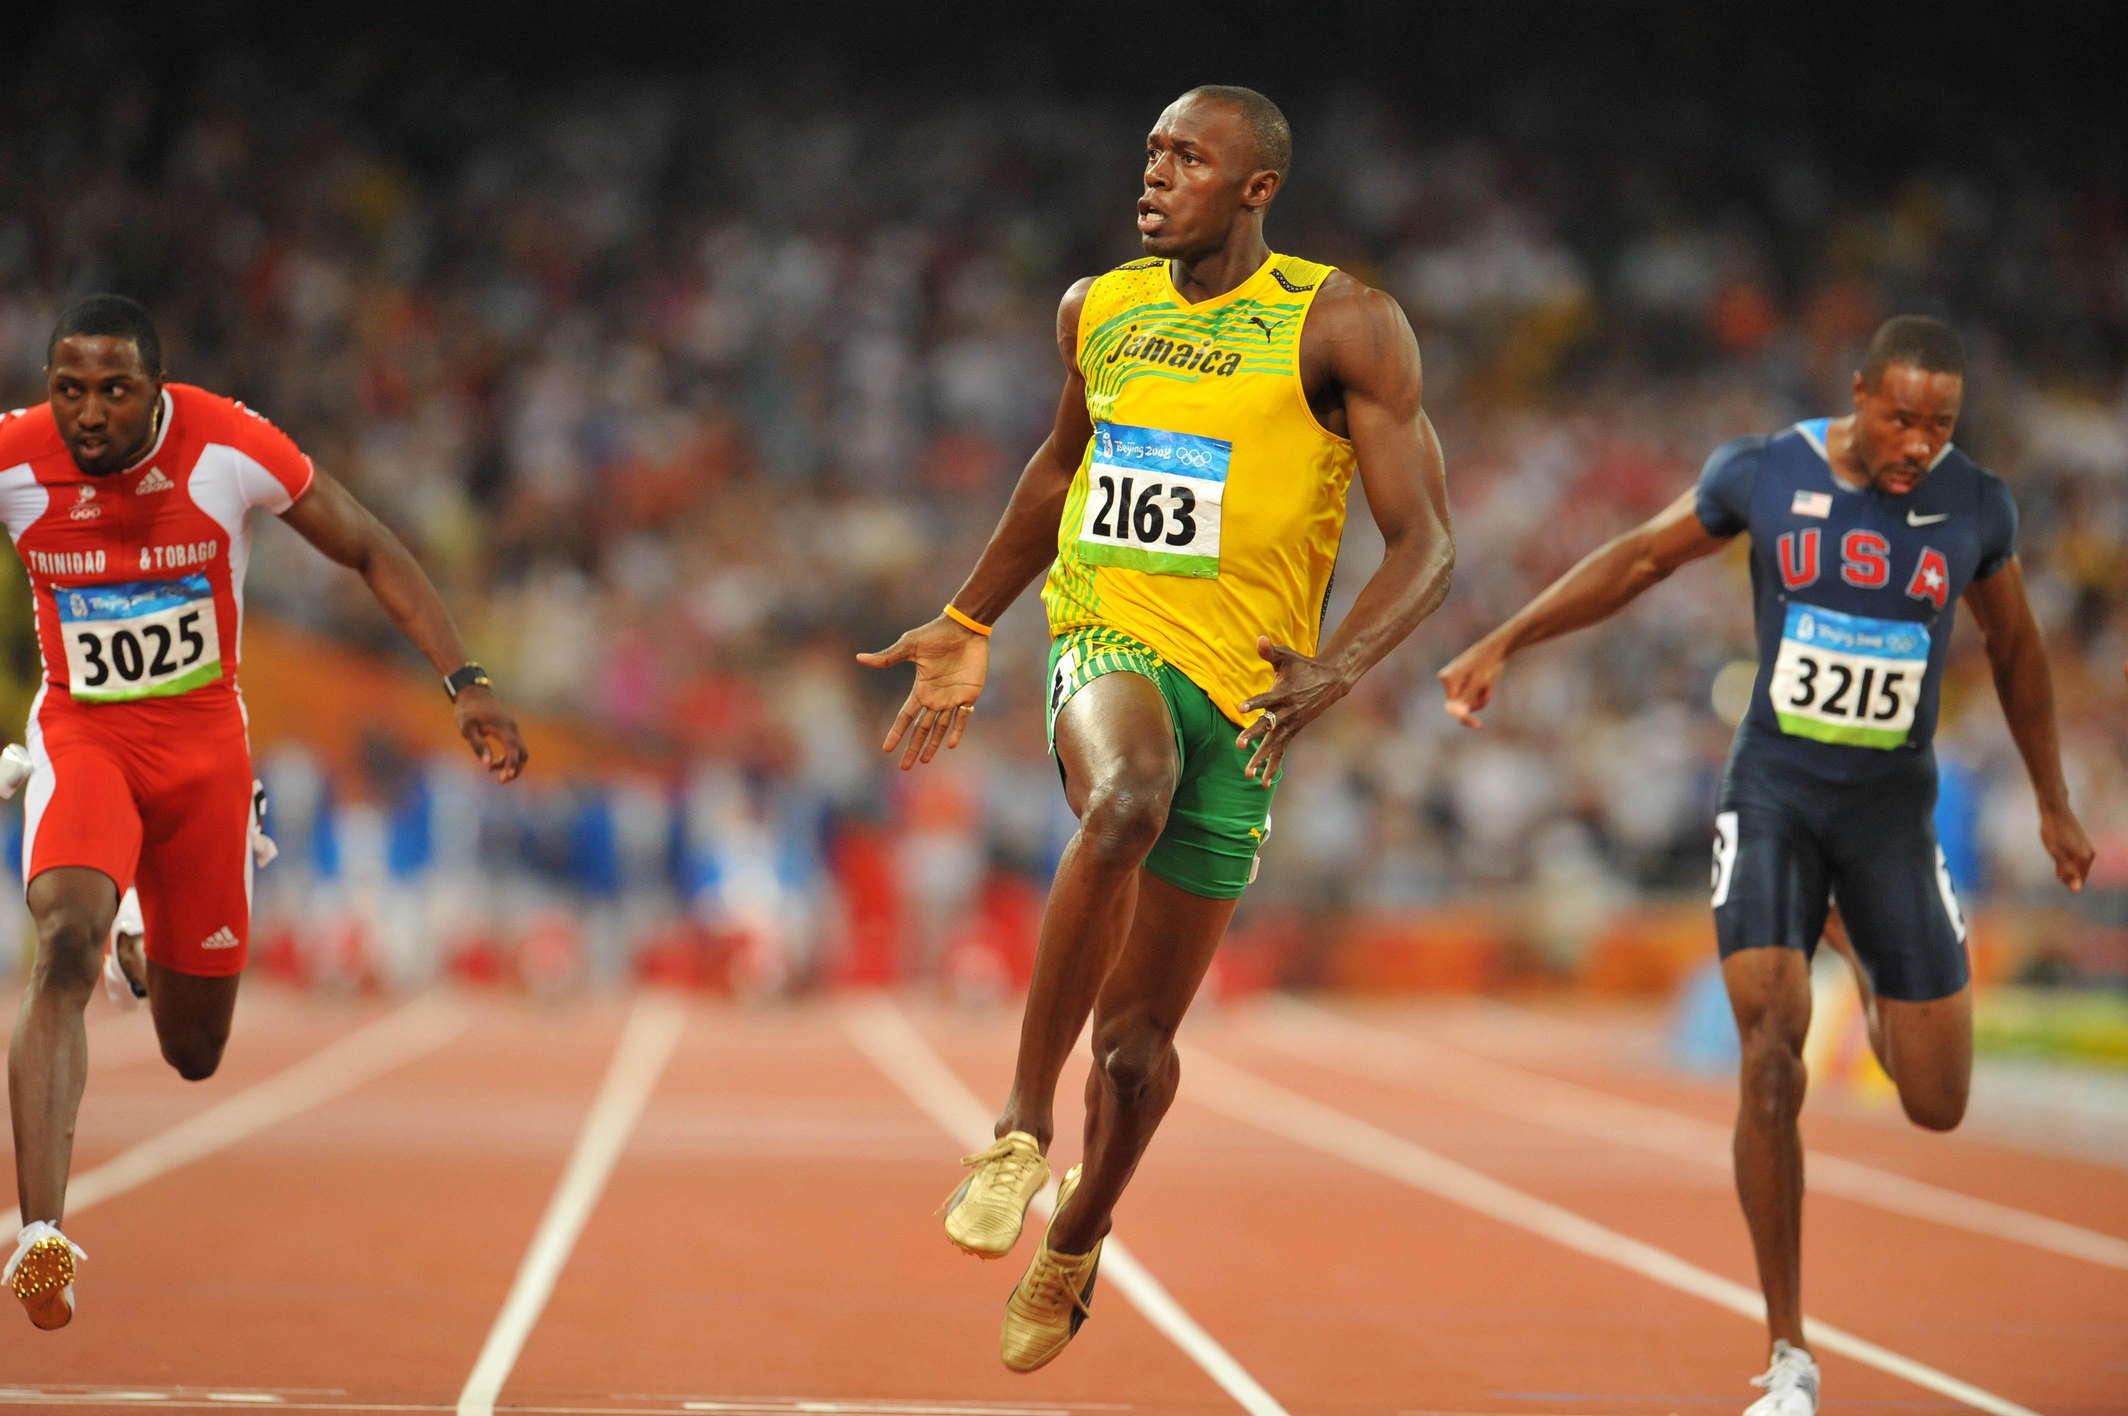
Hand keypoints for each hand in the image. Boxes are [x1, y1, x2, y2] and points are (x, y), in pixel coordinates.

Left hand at [455, 686, 528, 782]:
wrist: (473, 693)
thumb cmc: (467, 711)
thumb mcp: (467, 728)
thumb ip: (478, 745)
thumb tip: (487, 765)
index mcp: (503, 728)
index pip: (513, 750)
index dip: (511, 765)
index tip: (505, 778)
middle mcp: (511, 729)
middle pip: (522, 753)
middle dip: (515, 768)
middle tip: (501, 781)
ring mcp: (512, 729)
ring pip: (520, 751)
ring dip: (511, 764)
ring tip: (494, 772)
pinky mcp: (509, 730)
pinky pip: (514, 747)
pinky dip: (508, 758)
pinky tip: (493, 763)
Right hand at [856, 616, 989, 770]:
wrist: (964, 628)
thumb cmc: (936, 634)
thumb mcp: (909, 646)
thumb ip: (888, 657)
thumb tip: (860, 658)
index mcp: (921, 690)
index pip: (905, 717)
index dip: (896, 733)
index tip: (886, 749)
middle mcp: (935, 698)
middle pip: (921, 729)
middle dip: (913, 748)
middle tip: (904, 768)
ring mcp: (952, 698)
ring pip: (940, 728)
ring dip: (932, 745)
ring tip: (923, 761)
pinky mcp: (969, 695)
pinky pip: (962, 718)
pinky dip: (956, 731)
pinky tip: (950, 745)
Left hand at [1234, 636, 1347, 784]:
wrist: (1331, 681)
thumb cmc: (1304, 666)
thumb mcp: (1287, 656)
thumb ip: (1271, 651)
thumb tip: (1260, 639)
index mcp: (1283, 692)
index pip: (1266, 698)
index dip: (1254, 702)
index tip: (1240, 707)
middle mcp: (1287, 712)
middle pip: (1267, 725)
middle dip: (1253, 735)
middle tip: (1238, 745)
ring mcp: (1291, 724)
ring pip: (1273, 744)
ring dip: (1260, 759)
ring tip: (1246, 773)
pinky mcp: (1293, 732)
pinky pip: (1282, 752)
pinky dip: (1273, 768)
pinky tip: (1263, 783)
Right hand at [1437, 640, 1504, 728]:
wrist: (1496, 648)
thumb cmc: (1487, 662)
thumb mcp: (1479, 682)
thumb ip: (1467, 698)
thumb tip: (1458, 714)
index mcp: (1447, 679)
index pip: (1452, 707)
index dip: (1464, 718)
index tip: (1478, 725)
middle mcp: (1447, 681)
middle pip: (1459, 705)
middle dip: (1476, 702)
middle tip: (1487, 697)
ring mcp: (1455, 682)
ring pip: (1466, 702)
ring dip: (1480, 698)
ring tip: (1488, 684)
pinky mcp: (1463, 683)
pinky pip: (1470, 697)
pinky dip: (1480, 694)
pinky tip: (1487, 684)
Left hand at [2040, 806, 2094, 892]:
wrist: (2054, 810)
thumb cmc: (2052, 831)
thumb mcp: (2055, 852)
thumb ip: (2066, 871)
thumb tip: (2076, 890)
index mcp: (2085, 858)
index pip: (2078, 881)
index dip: (2066, 881)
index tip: (2056, 874)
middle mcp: (2090, 854)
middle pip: (2079, 875)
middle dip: (2067, 876)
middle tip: (2056, 871)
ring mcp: (2087, 848)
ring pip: (2078, 866)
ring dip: (2067, 868)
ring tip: (2057, 865)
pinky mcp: (2082, 843)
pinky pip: (2077, 858)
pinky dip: (2068, 861)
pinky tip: (2060, 858)